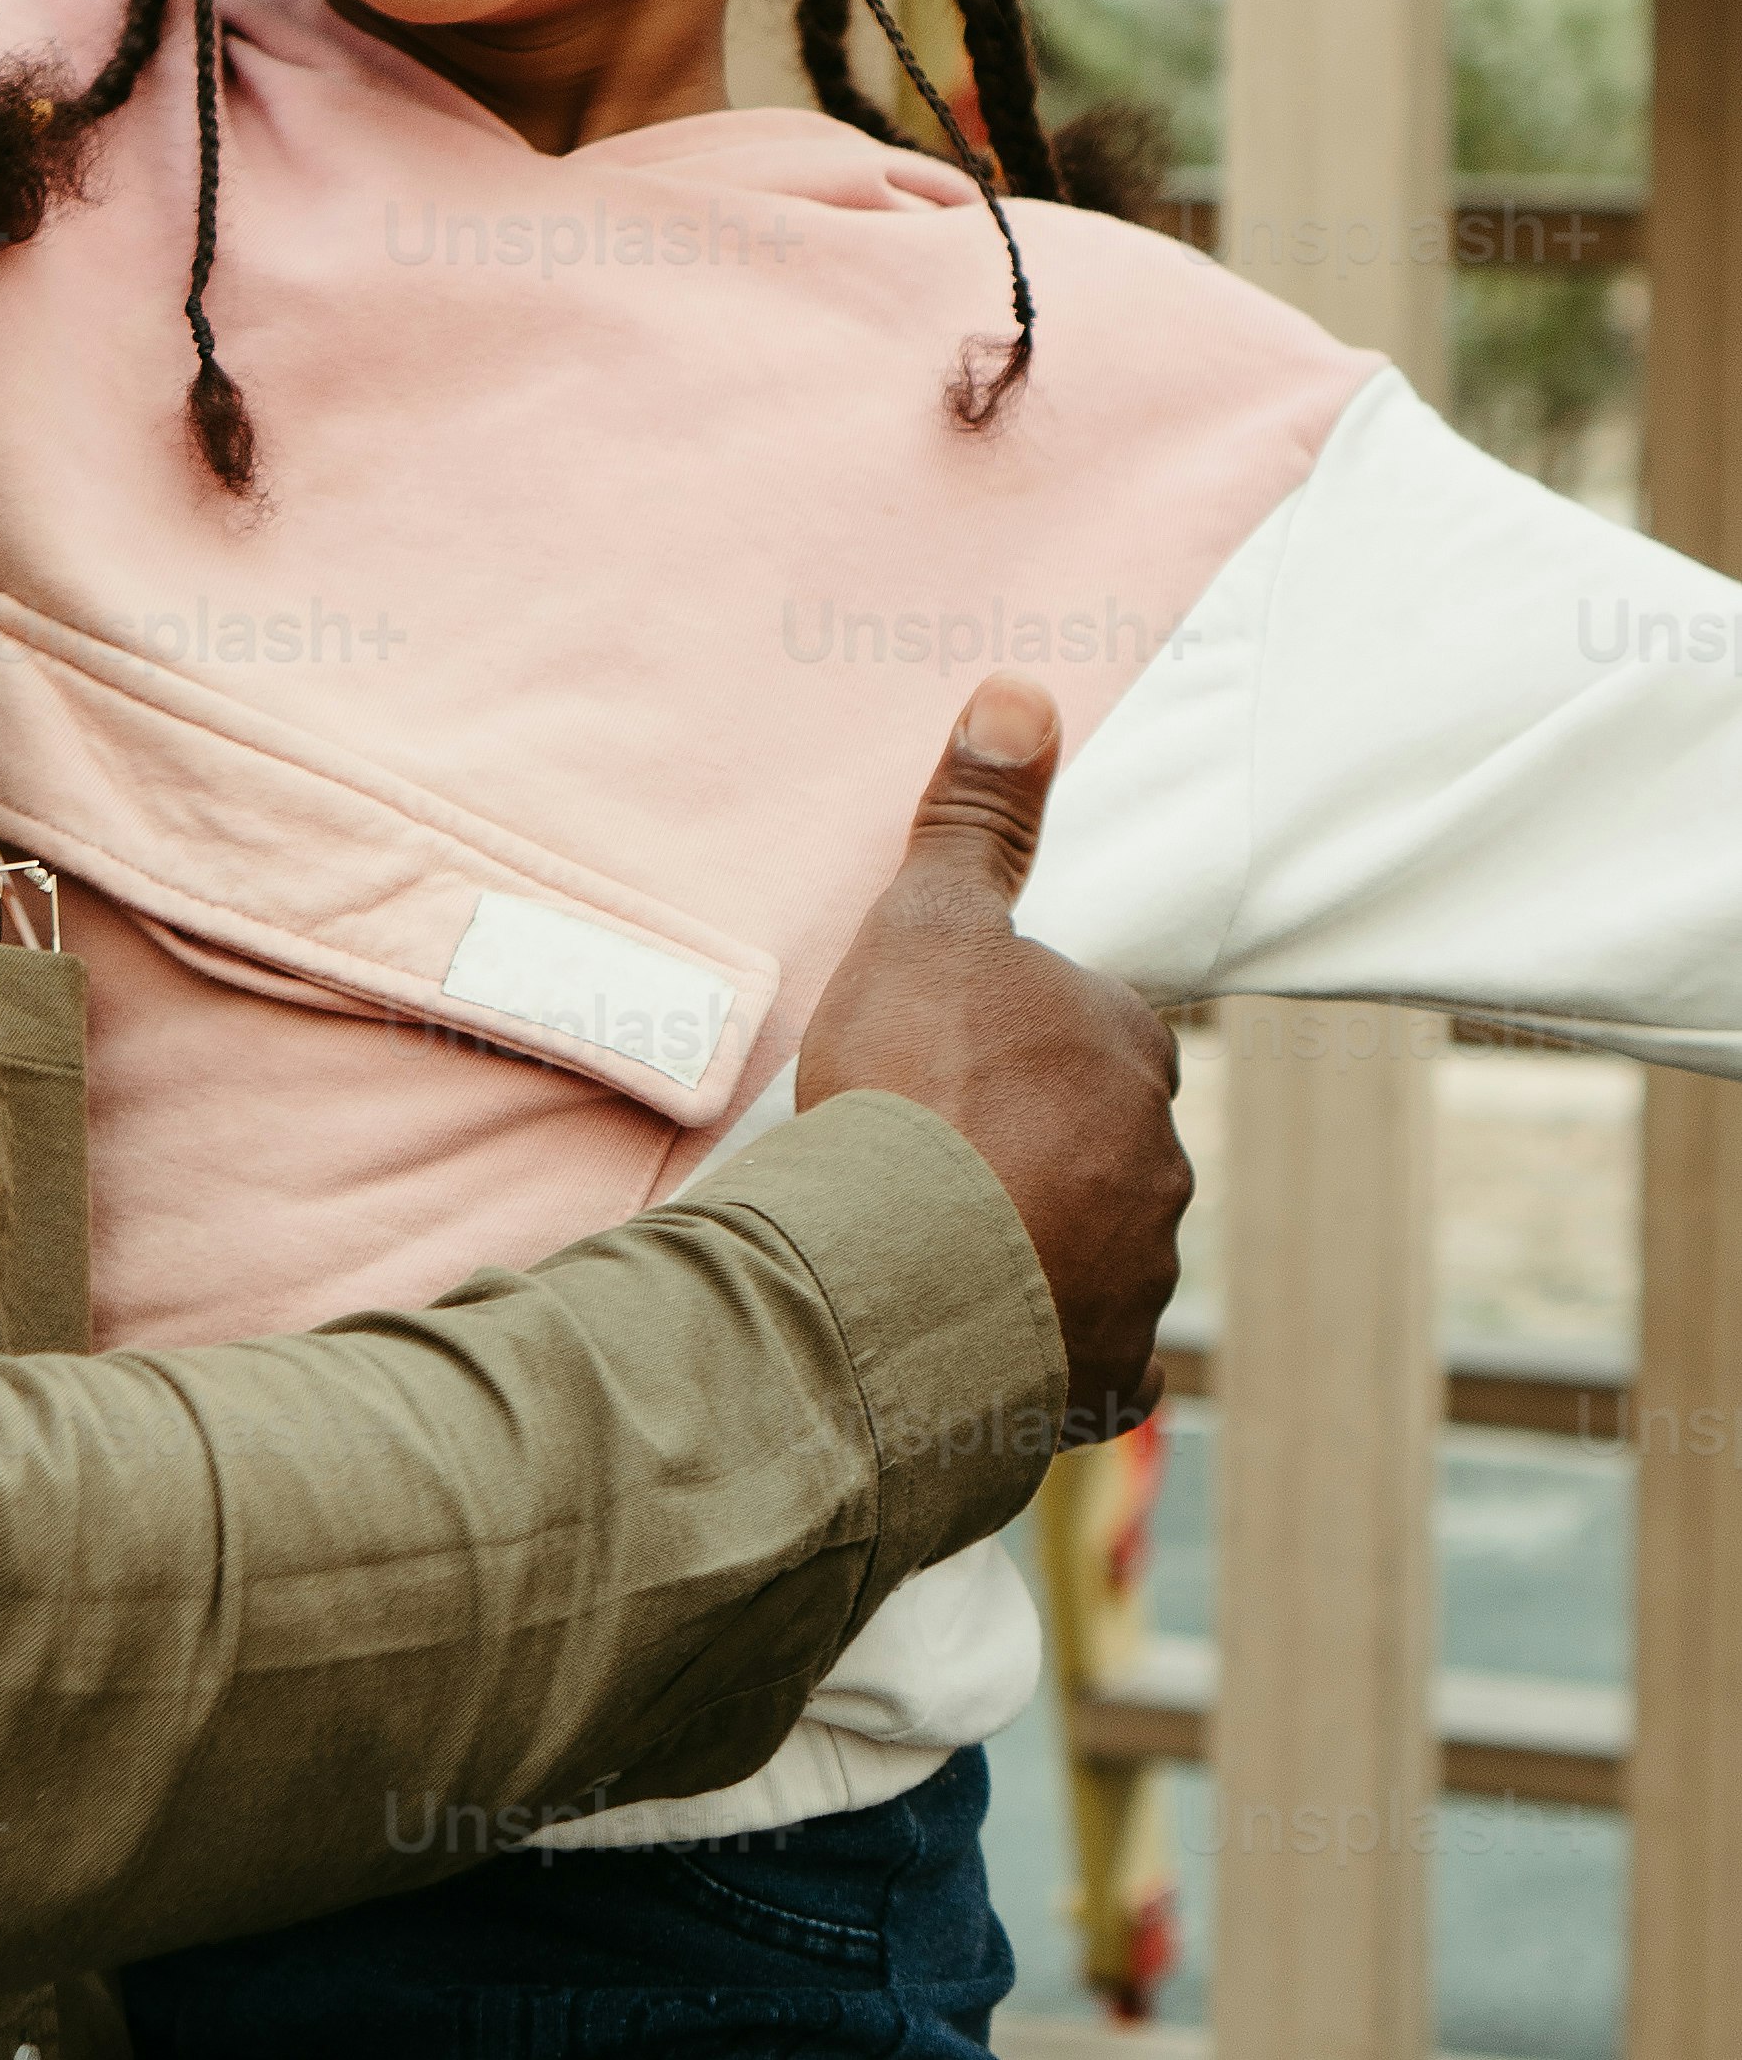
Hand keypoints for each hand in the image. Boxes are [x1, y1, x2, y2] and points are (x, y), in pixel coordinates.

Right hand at [795, 675, 1184, 1440]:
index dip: (1026, 1043)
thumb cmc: (916, 1078)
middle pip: (1105, 1140)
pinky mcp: (1106, 1368)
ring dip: (1047, 1245)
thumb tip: (1024, 691)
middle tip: (941, 1154)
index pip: (1098, 1029)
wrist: (902, 1260)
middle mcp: (1157, 1159)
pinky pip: (1096, 1359)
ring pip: (1104, 1245)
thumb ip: (976, 819)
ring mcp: (1137, 1269)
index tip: (957, 1064)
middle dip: (1045, 1147)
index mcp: (1126, 1047)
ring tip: (943, 1247)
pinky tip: (993, 1341)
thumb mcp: (927, 920)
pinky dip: (1056, 1350)